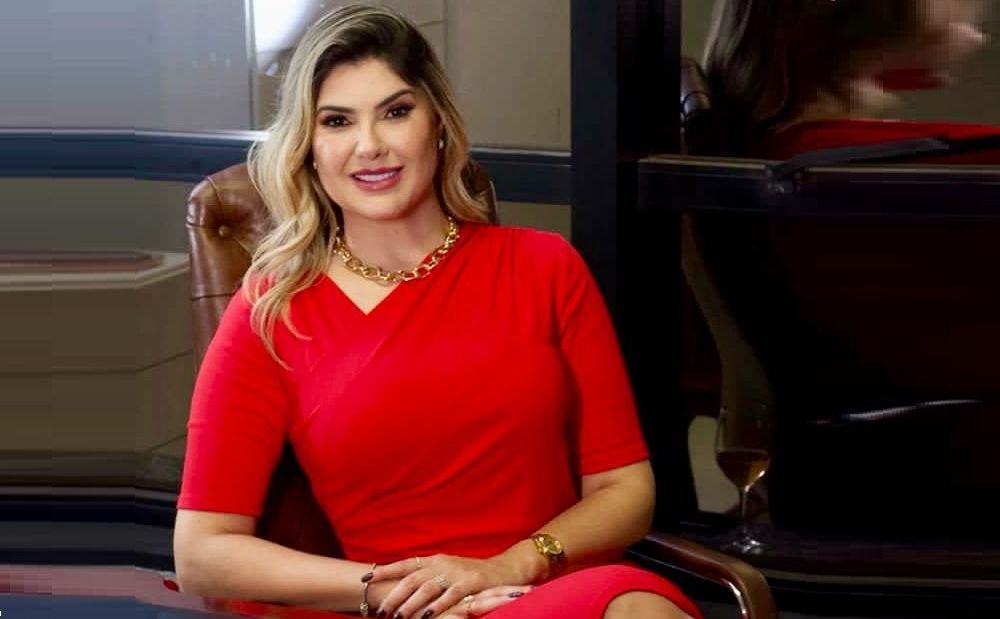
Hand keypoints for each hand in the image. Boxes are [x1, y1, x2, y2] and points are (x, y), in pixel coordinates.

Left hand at [370, 554, 523, 618]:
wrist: (505, 571)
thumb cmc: (472, 575)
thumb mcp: (447, 571)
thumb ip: (427, 577)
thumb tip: (401, 589)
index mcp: (434, 560)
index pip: (405, 564)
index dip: (385, 570)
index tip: (365, 578)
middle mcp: (442, 563)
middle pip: (412, 578)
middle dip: (394, 595)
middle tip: (380, 610)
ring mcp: (456, 572)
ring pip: (427, 587)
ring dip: (411, 604)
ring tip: (397, 617)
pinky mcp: (471, 582)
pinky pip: (450, 596)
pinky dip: (438, 607)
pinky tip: (427, 617)